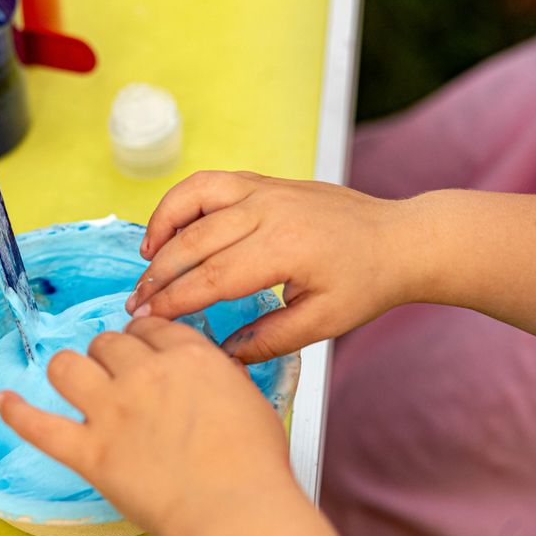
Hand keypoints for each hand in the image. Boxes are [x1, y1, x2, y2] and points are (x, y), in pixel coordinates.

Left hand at [0, 317, 294, 535]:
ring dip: (69, 369)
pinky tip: (4, 401)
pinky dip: (16, 412)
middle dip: (108, 353)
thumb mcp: (249, 398)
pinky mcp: (89, 451)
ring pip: (68, 366)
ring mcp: (112, 411)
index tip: (139, 347)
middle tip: (114, 373)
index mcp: (187, 357)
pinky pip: (38, 425)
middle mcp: (144, 374)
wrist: (234, 509)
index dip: (142, 338)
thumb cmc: (253, 464)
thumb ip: (218, 376)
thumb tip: (204, 372)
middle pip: (108, 342)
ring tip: (73, 379)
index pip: (151, 329)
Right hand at [126, 171, 412, 362]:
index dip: (173, 301)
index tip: (146, 320)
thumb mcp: (322, 324)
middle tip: (135, 303)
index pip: (212, 277)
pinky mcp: (265, 181)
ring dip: (162, 228)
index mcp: (285, 249)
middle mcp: (269, 211)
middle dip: (158, 276)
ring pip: (194, 199)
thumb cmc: (365, 284)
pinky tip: (171, 227)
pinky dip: (181, 201)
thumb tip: (219, 355)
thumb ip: (267, 340)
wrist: (400, 239)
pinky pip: (210, 183)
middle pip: (194, 242)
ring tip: (145, 259)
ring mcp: (265, 189)